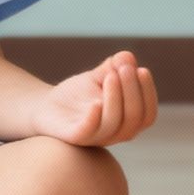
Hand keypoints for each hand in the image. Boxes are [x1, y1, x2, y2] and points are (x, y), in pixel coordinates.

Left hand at [33, 50, 157, 146]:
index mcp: (127, 123)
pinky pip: (88, 131)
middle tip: (124, 68)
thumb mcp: (98, 77)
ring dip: (116, 98)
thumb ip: (114, 67)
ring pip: (114, 124)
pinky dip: (94, 117)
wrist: (46, 107)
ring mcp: (96, 137)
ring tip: (110, 75)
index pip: (147, 114)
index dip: (147, 93)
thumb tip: (127, 57)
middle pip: (134, 118)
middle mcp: (116, 134)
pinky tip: (95, 101)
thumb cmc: (78, 94)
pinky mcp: (75, 137)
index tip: (141, 69)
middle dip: (132, 91)